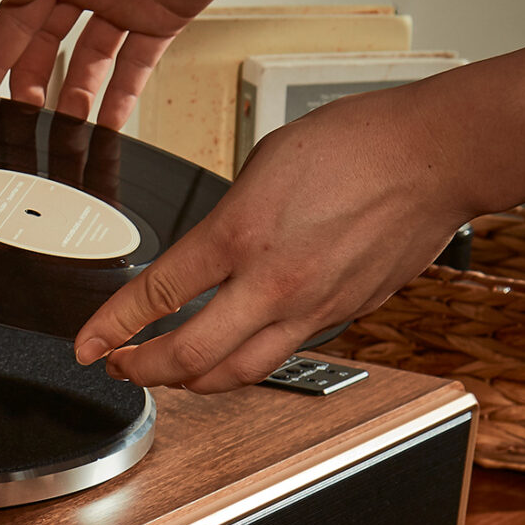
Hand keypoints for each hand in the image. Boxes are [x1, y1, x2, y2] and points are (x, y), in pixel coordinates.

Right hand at [0, 0, 267, 129]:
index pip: (16, 14)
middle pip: (46, 44)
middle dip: (28, 82)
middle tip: (16, 116)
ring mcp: (123, 5)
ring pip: (87, 62)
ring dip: (72, 95)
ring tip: (61, 129)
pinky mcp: (160, 21)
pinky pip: (135, 66)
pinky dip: (120, 96)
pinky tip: (105, 124)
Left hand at [70, 86, 472, 390]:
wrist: (435, 155)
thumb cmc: (357, 143)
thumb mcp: (262, 165)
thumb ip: (227, 219)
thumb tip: (209, 251)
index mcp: (239, 233)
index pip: (157, 295)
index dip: (112, 328)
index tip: (89, 345)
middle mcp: (274, 282)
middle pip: (190, 356)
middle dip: (144, 370)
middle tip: (122, 367)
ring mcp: (312, 306)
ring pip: (239, 372)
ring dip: (193, 381)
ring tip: (169, 373)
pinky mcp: (345, 315)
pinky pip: (285, 353)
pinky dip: (249, 360)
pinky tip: (235, 350)